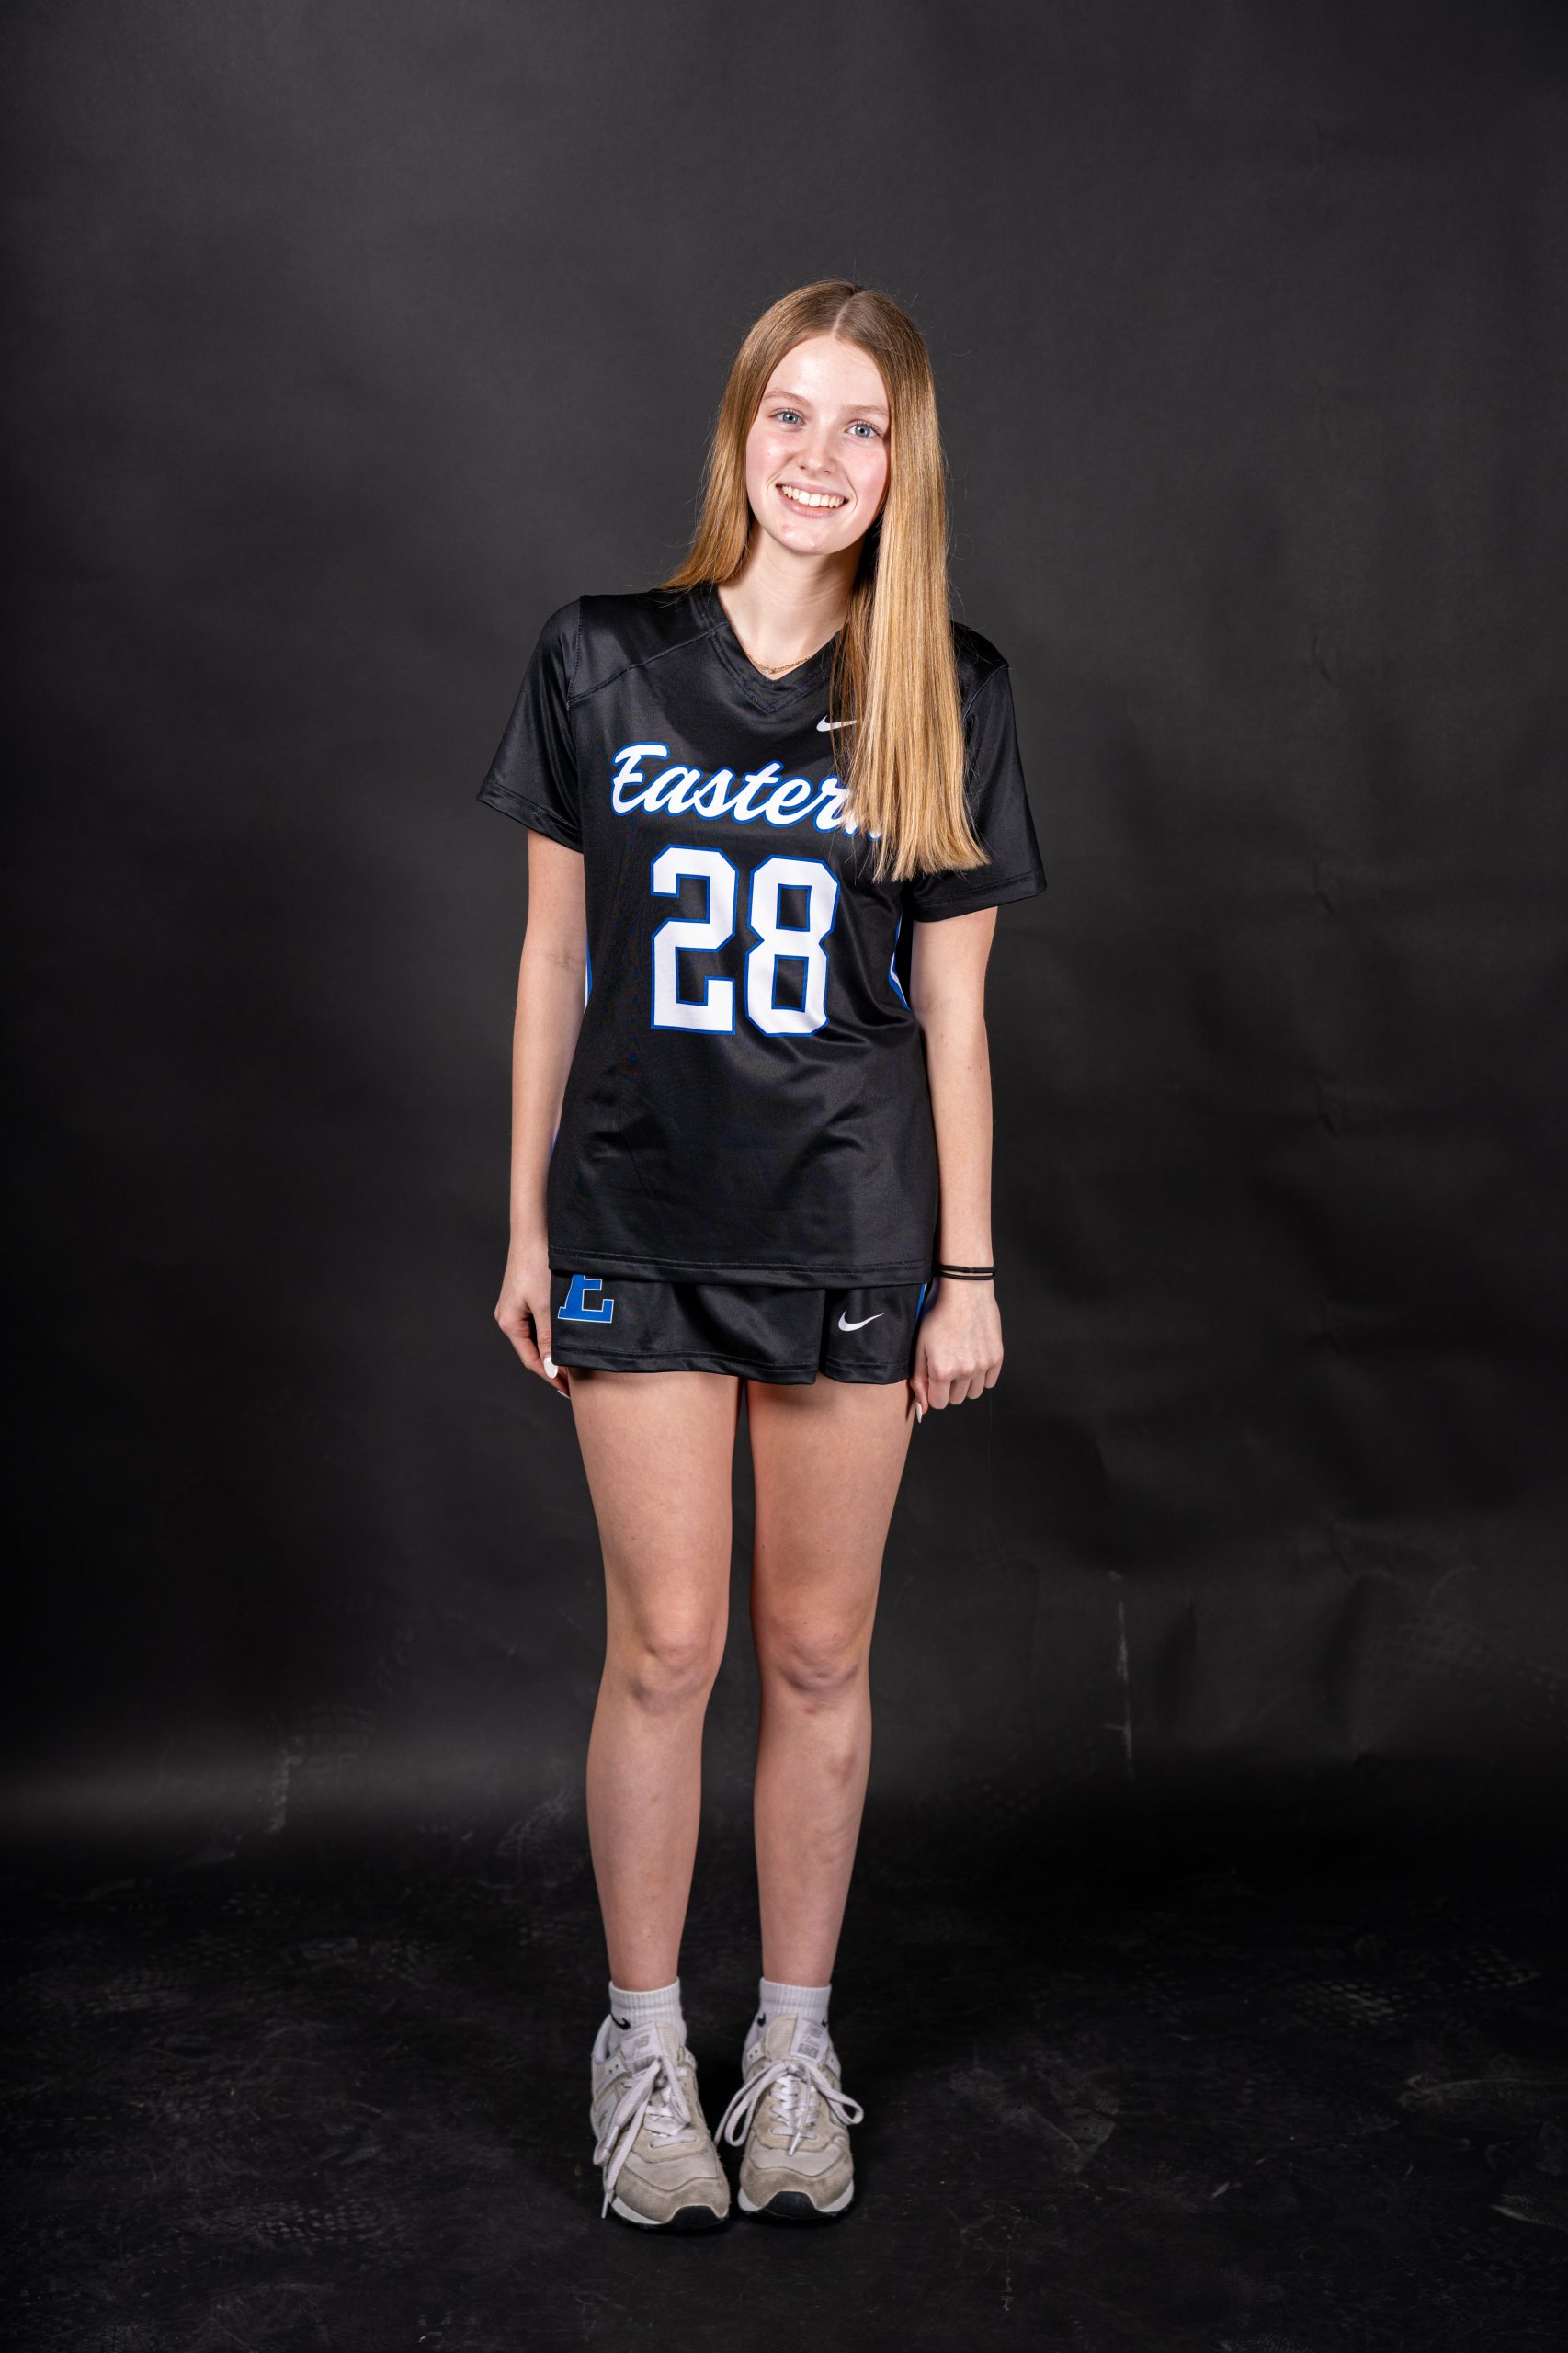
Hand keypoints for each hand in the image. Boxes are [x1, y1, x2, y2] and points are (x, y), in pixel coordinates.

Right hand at [494, 1241, 570, 1397]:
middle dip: (555, 1366)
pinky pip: (542, 1321)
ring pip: (540, 1336)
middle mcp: (510, 1316)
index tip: (569, 1391)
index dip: (551, 1377)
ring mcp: (518, 1306)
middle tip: (577, 1383)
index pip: (532, 1360)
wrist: (535, 1230)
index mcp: (509, 1322)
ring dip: (556, 1348)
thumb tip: (551, 1369)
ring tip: (578, 1363)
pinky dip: (556, 1332)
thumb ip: (550, 1339)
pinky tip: (571, 1336)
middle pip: (534, 1350)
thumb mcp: (547, 1306)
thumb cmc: (538, 1264)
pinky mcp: (527, 1295)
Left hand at [909, 1280, 1001, 1421]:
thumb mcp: (919, 1346)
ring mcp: (983, 1365)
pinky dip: (982, 1376)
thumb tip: (924, 1408)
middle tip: (947, 1365)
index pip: (939, 1403)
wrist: (964, 1291)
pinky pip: (989, 1382)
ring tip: (961, 1361)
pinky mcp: (996, 1357)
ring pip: (974, 1393)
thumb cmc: (938, 1314)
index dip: (934, 1392)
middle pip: (957, 1399)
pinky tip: (974, 1358)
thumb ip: (919, 1379)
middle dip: (949, 1388)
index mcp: (942, 1370)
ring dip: (966, 1384)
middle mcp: (964, 1372)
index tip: (934, 1378)